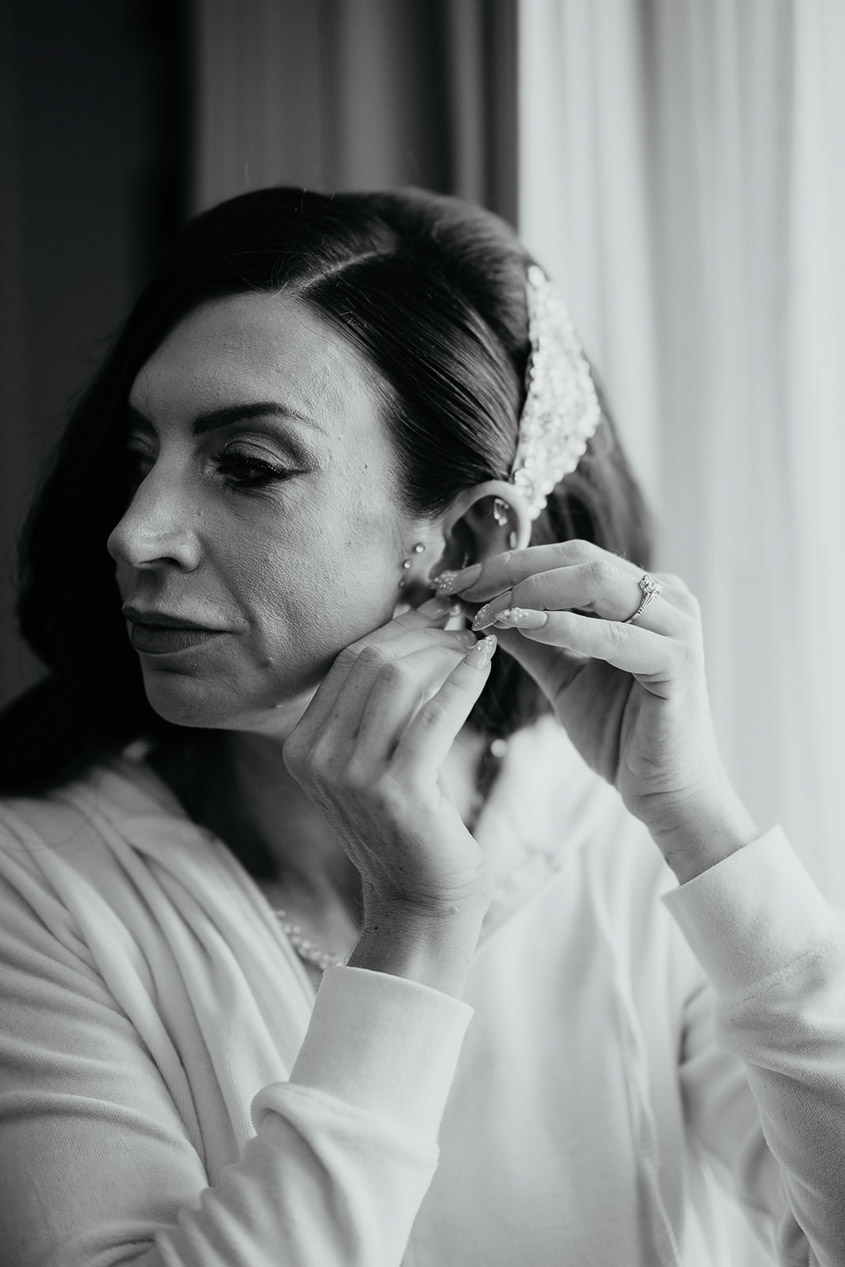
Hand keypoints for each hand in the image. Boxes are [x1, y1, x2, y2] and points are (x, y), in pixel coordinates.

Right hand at [283, 598, 497, 919]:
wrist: (421, 898)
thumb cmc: (409, 822)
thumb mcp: (374, 759)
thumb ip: (377, 703)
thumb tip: (417, 622)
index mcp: (302, 745)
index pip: (349, 661)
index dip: (398, 627)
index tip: (438, 607)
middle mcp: (316, 759)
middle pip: (370, 663)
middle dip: (423, 633)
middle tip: (465, 620)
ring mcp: (351, 777)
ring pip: (398, 680)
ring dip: (444, 652)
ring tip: (476, 644)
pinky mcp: (397, 792)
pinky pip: (434, 715)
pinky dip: (463, 680)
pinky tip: (485, 664)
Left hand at [438, 541, 757, 872]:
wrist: (663, 792)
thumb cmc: (619, 734)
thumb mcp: (562, 674)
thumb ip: (530, 637)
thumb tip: (482, 606)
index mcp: (643, 593)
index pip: (568, 557)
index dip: (509, 562)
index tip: (456, 579)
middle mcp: (667, 597)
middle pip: (578, 559)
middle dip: (511, 569)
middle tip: (461, 587)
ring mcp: (677, 626)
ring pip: (595, 582)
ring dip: (530, 593)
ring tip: (485, 612)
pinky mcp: (677, 662)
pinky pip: (613, 634)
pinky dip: (563, 627)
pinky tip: (523, 627)